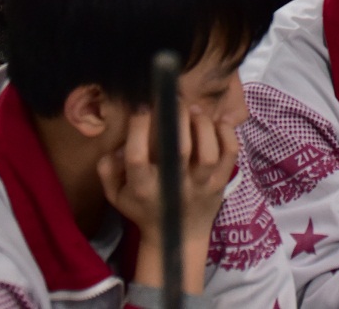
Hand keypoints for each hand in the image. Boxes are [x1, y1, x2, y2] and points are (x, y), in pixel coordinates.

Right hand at [102, 106, 239, 294]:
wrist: (178, 239)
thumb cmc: (144, 208)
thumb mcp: (116, 195)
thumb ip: (107, 170)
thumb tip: (117, 148)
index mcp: (143, 188)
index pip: (138, 157)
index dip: (139, 128)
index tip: (142, 107)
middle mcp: (173, 187)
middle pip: (179, 148)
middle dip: (176, 116)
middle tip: (173, 100)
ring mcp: (201, 186)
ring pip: (208, 152)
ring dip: (202, 125)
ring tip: (194, 110)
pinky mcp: (220, 183)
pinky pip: (230, 155)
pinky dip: (228, 134)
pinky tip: (218, 121)